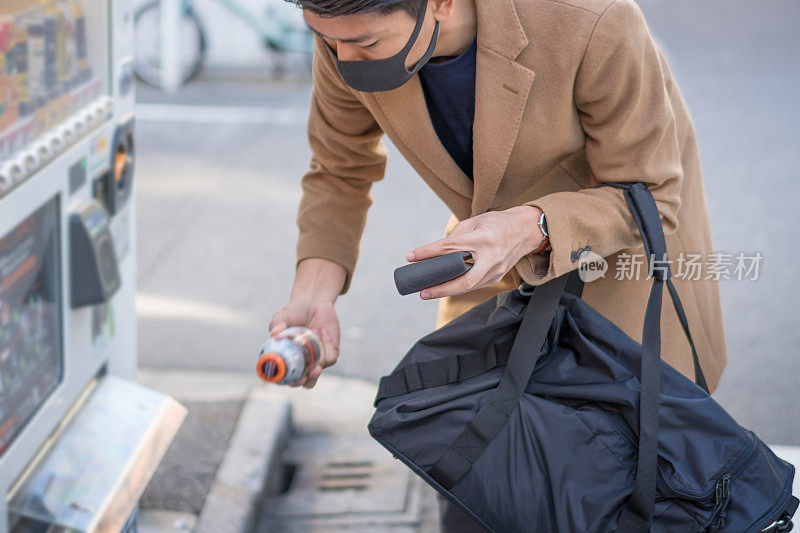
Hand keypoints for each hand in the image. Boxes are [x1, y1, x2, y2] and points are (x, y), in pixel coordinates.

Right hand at [268, 299, 339, 388]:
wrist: (315, 303)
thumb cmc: (295, 311)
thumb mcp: (283, 315)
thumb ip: (278, 324)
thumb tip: (275, 334)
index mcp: (286, 358)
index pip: (286, 378)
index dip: (290, 382)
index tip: (296, 378)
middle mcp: (301, 363)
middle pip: (306, 383)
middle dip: (309, 380)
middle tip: (313, 369)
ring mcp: (316, 360)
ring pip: (320, 370)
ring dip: (318, 352)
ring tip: (314, 331)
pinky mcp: (330, 354)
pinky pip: (331, 357)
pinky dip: (327, 344)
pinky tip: (323, 332)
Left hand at [405, 205, 544, 299]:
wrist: (526, 230)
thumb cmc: (498, 223)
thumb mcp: (475, 221)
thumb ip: (456, 236)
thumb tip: (436, 252)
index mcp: (483, 239)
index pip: (450, 248)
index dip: (428, 253)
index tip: (410, 257)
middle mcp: (491, 257)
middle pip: (464, 281)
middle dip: (441, 289)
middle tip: (422, 291)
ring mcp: (496, 270)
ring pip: (468, 287)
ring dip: (447, 291)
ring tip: (429, 291)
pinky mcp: (497, 277)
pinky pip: (474, 285)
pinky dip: (458, 287)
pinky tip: (445, 287)